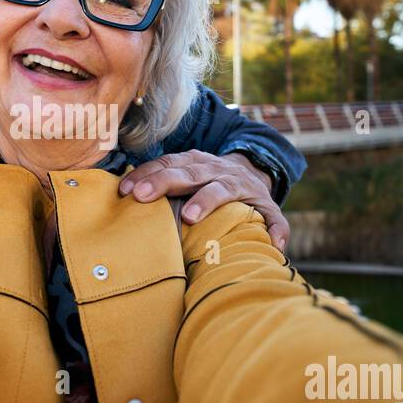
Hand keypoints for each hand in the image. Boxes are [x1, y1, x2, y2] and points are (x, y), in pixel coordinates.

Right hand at [118, 151, 289, 251]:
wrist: (244, 169)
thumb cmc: (253, 198)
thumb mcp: (270, 210)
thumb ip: (277, 226)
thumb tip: (278, 245)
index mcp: (236, 183)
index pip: (220, 189)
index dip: (206, 200)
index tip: (189, 217)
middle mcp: (215, 168)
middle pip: (189, 172)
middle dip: (165, 182)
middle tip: (142, 196)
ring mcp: (196, 159)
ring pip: (171, 162)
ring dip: (147, 175)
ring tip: (126, 191)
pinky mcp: (182, 157)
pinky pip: (160, 161)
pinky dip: (142, 171)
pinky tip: (124, 185)